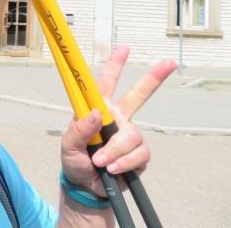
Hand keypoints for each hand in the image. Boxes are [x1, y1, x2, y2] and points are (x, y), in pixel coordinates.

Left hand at [60, 46, 175, 196]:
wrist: (86, 187)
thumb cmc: (75, 160)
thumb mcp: (68, 145)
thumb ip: (79, 130)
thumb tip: (96, 113)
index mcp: (98, 110)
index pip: (104, 84)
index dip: (114, 65)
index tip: (123, 48)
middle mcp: (117, 119)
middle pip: (138, 95)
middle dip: (153, 79)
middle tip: (168, 64)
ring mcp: (129, 135)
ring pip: (132, 135)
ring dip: (115, 150)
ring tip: (99, 161)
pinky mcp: (138, 154)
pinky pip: (138, 154)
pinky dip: (123, 163)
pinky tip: (111, 168)